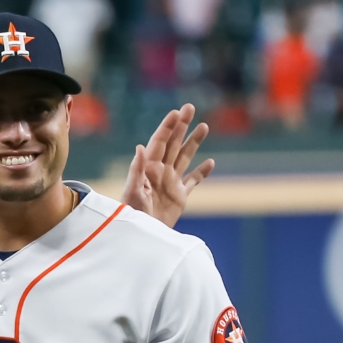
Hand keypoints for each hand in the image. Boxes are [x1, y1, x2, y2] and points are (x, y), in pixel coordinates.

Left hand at [122, 104, 213, 227]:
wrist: (142, 235)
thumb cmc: (132, 214)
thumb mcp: (133, 191)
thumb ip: (137, 169)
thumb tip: (140, 147)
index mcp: (149, 168)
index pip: (160, 142)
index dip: (168, 127)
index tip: (176, 112)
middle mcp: (161, 172)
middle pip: (174, 144)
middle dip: (182, 126)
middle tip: (190, 107)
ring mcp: (171, 183)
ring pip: (185, 157)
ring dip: (194, 142)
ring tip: (204, 126)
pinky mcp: (180, 196)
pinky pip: (193, 180)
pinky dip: (202, 172)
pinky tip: (210, 162)